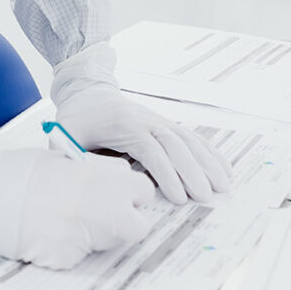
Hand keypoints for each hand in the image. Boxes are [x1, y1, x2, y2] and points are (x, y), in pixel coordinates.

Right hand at [0, 134, 153, 269]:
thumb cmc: (18, 170)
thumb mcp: (65, 157)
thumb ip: (96, 169)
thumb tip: (116, 177)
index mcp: (104, 177)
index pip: (143, 192)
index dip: (132, 196)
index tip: (122, 198)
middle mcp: (102, 207)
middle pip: (138, 227)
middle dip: (125, 223)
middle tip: (103, 217)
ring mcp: (85, 236)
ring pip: (108, 245)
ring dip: (96, 236)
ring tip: (65, 219)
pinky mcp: (65, 258)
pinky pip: (77, 257)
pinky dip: (66, 248)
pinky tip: (46, 232)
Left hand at [51, 42, 232, 204]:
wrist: (87, 91)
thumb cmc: (76, 118)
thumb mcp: (65, 135)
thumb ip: (72, 156)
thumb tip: (86, 182)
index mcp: (122, 124)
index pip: (150, 149)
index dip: (166, 173)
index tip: (178, 197)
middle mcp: (145, 120)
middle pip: (175, 144)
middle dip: (194, 172)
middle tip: (206, 198)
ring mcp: (158, 120)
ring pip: (189, 140)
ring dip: (208, 163)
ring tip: (224, 187)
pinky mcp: (165, 123)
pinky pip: (192, 137)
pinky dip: (210, 152)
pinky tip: (224, 168)